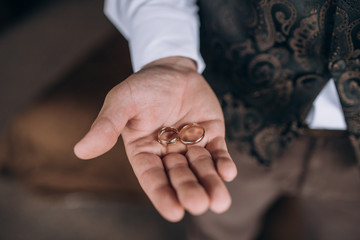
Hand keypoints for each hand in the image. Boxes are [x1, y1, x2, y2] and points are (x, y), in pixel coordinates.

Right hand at [74, 56, 236, 221]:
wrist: (171, 69)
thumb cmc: (143, 86)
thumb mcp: (122, 101)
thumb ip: (106, 125)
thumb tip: (80, 151)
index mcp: (144, 151)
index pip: (152, 178)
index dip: (162, 195)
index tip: (174, 212)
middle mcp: (168, 153)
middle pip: (180, 176)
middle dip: (189, 190)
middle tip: (199, 205)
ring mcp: (191, 145)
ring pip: (202, 169)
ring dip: (211, 184)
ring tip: (220, 201)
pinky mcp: (211, 135)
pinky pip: (218, 152)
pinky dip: (224, 163)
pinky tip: (228, 172)